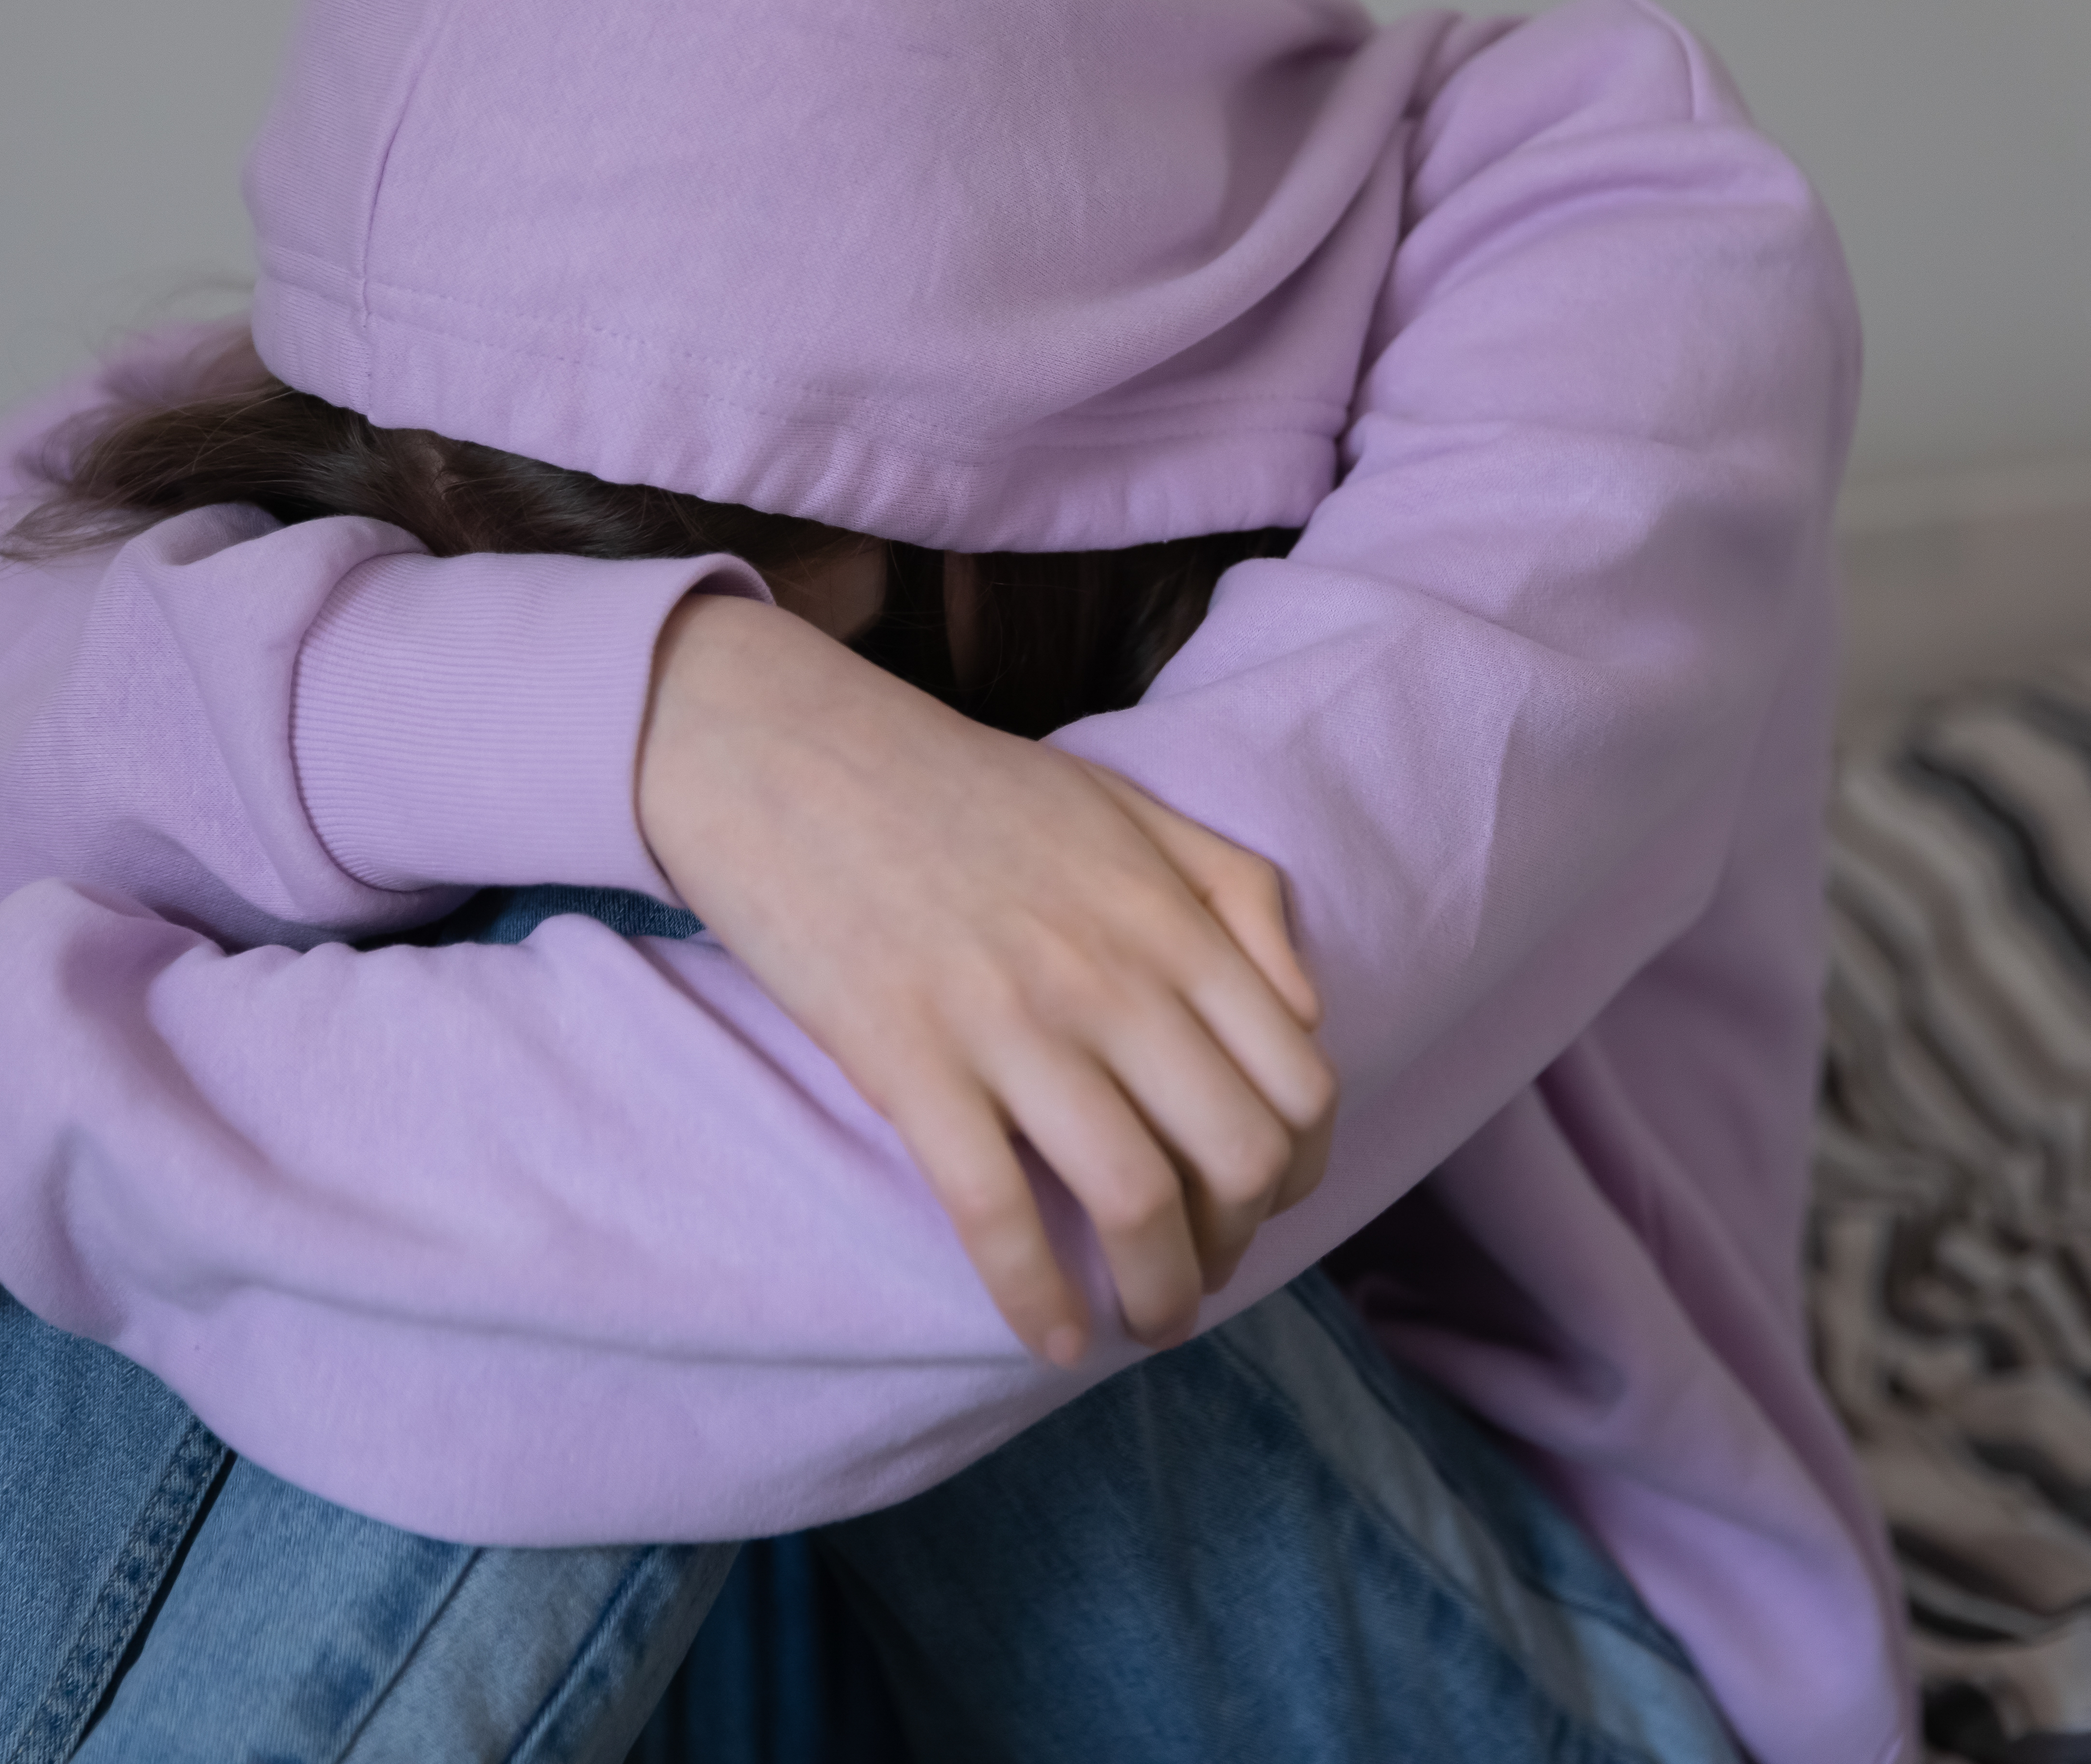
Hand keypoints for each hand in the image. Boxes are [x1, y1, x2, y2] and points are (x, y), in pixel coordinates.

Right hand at [639, 594, 1333, 1365]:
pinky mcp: (909, 1060)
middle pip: (1235, 1158)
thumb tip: (1306, 1010)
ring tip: (1143, 1324)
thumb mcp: (1124, 805)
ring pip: (1135, 1201)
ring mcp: (1009, 1022)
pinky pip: (996, 1213)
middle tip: (1199, 1277)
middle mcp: (1110, 976)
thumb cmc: (956, 786)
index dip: (1297, 1173)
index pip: (1297, 1083)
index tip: (1258, 1208)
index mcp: (1167, 918)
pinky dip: (1036, 1298)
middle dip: (1236, 1250)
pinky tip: (1049, 1339)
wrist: (785, 751)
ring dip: (1158, 1296)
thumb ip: (1234, 892)